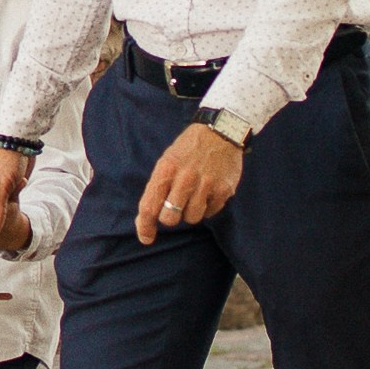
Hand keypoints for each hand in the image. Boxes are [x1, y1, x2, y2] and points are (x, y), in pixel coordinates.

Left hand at [137, 120, 244, 243]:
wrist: (220, 131)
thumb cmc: (188, 149)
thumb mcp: (167, 161)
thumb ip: (157, 188)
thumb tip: (146, 219)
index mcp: (166, 169)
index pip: (150, 205)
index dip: (145, 226)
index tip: (146, 238)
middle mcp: (185, 178)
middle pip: (170, 218)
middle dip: (170, 217)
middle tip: (175, 206)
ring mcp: (206, 184)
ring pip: (192, 218)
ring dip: (191, 212)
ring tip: (194, 194)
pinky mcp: (224, 190)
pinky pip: (210, 212)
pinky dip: (207, 207)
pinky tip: (208, 191)